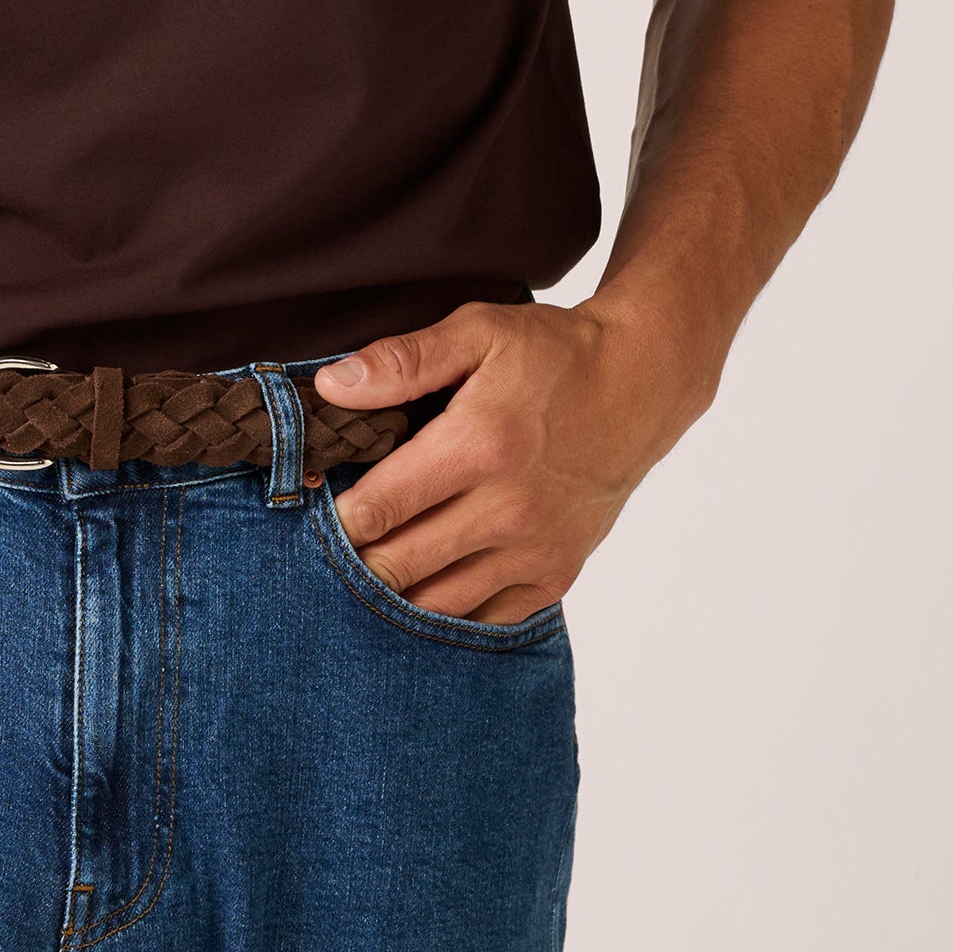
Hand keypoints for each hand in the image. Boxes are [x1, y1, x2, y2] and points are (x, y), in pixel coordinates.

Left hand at [312, 297, 711, 623]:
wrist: (639, 385)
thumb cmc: (553, 355)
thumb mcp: (479, 332)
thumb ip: (403, 359)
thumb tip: (333, 386)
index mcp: (479, 446)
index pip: (379, 508)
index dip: (333, 517)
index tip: (313, 506)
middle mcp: (508, 509)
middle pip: (398, 566)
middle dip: (354, 560)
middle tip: (329, 545)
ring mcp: (535, 550)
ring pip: (437, 603)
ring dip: (395, 592)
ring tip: (369, 567)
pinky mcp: (556, 574)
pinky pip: (485, 620)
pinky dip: (448, 611)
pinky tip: (424, 586)